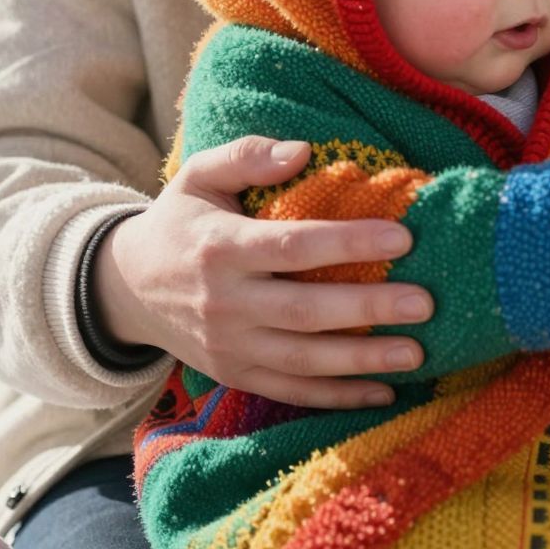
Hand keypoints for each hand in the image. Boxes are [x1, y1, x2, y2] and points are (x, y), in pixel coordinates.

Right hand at [93, 136, 430, 408]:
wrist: (124, 288)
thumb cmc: (179, 223)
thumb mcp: (198, 176)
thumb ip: (246, 155)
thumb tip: (302, 150)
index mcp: (220, 249)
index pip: (292, 247)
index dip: (348, 242)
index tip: (403, 237)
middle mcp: (225, 303)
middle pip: (306, 311)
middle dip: (369, 309)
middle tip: (425, 302)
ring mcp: (230, 346)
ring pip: (304, 361)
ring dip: (363, 360)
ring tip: (418, 352)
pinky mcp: (235, 374)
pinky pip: (291, 392)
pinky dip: (337, 398)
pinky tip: (384, 392)